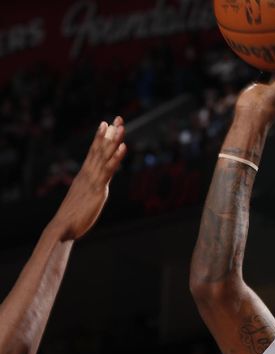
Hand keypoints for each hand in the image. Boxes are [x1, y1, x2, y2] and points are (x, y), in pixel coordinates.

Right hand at [52, 116, 126, 240]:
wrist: (62, 228)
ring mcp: (93, 179)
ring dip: (114, 139)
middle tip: (118, 117)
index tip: (106, 124)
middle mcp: (88, 173)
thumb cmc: (70, 219)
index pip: (94, 152)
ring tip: (121, 125)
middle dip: (110, 133)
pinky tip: (124, 146)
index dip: (100, 138)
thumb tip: (89, 193)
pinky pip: (109, 169)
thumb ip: (86, 195)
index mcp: (85, 175)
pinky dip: (117, 157)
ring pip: (105, 155)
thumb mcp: (81, 202)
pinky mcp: (98, 188)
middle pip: (100, 148)